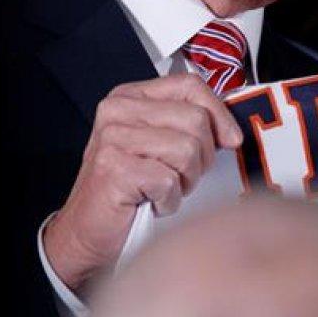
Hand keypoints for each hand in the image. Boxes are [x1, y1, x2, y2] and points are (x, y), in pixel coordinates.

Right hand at [42, 73, 243, 294]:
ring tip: (164, 189)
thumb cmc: (128, 190)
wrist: (86, 231)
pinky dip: (168, 200)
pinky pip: (169, 181)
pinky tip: (151, 203)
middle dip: (202, 156)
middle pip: (195, 119)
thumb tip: (231, 130)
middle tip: (182, 175)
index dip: (219, 113)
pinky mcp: (114, 168)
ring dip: (185, 180)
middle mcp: (118, 111)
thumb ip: (189, 126)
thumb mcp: (160, 145)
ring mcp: (113, 138)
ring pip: (188, 150)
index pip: (189, 85)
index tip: (230, 139)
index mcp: (131, 97)